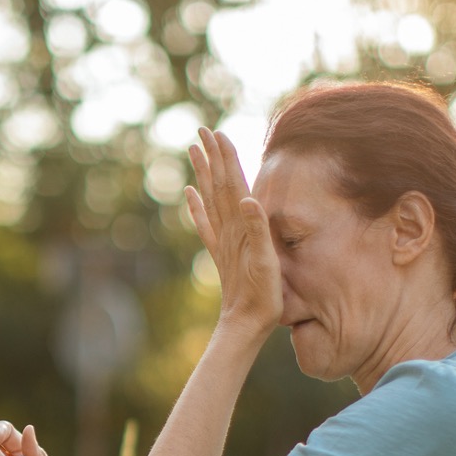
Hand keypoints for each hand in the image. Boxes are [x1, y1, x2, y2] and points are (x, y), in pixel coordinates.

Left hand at [186, 127, 283, 334]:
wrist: (245, 325)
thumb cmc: (262, 296)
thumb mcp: (266, 262)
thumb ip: (257, 230)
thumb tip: (248, 198)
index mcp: (241, 225)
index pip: (232, 183)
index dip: (226, 158)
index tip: (217, 133)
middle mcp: (229, 228)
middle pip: (218, 185)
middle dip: (211, 157)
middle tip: (202, 131)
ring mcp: (222, 240)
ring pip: (209, 198)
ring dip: (202, 174)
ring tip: (193, 151)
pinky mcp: (219, 253)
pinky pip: (204, 224)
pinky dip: (196, 206)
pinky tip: (189, 193)